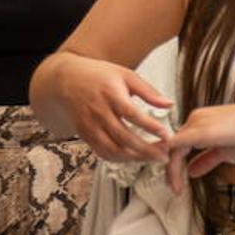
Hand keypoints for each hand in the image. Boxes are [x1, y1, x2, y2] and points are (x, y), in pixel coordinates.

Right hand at [52, 55, 171, 161]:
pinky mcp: (85, 135)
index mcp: (110, 94)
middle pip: (124, 137)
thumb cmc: (97, 75)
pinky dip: (120, 159)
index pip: (132, 113)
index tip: (166, 134)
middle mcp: (99, 112)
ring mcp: (90, 125)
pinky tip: (133, 157)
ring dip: (135, 158)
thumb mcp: (125, 75)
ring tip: (152, 158)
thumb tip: (169, 104)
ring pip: (113, 149)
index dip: (150, 126)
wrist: (65, 80)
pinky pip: (103, 153)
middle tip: (164, 155)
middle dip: (147, 150)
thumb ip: (148, 91)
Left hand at [165, 99, 234, 193]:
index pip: (178, 144)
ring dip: (172, 170)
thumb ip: (206, 160)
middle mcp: (194, 120)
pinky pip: (178, 144)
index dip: (174, 163)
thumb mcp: (224, 151)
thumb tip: (191, 171)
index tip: (175, 179)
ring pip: (173, 147)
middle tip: (174, 188)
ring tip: (176, 187)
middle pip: (173, 146)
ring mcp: (196, 123)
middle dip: (170, 170)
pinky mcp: (200, 131)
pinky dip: (173, 161)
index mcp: (199, 123)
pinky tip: (175, 176)